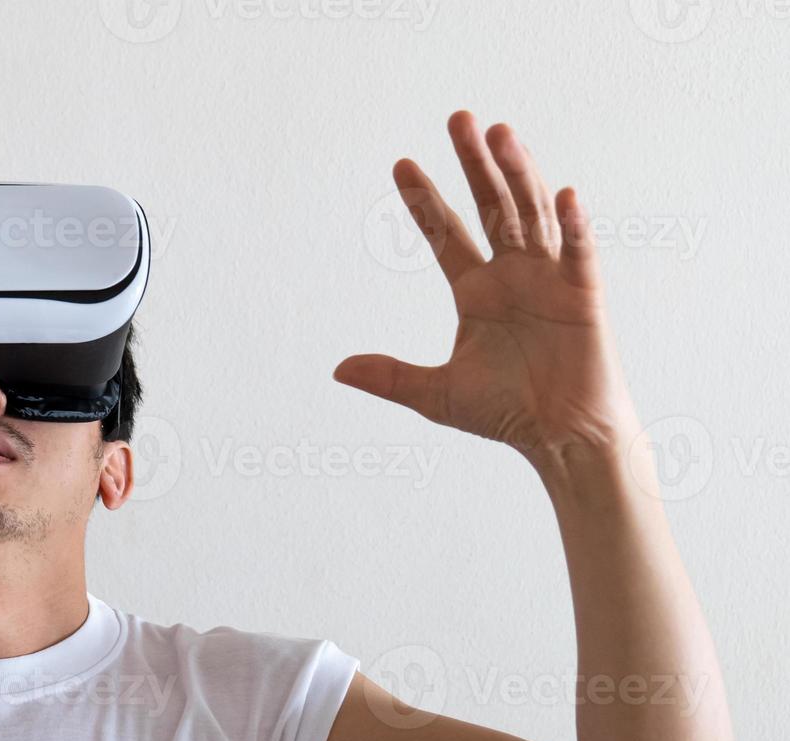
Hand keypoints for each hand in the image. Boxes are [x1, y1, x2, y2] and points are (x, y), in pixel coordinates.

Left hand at [335, 111, 641, 469]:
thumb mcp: (436, 395)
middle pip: (490, 206)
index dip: (424, 201)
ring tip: (500, 134)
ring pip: (531, 215)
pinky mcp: (584, 298)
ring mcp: (549, 280)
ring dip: (518, 175)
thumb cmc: (506, 414)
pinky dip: (572, 226)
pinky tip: (564, 194)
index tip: (401, 164)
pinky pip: (577, 255)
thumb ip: (390, 377)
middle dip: (474, 164)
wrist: (561, 441)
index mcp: (476, 291)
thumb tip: (337, 369)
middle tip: (458, 118)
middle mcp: (512, 274)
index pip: (445, 233)